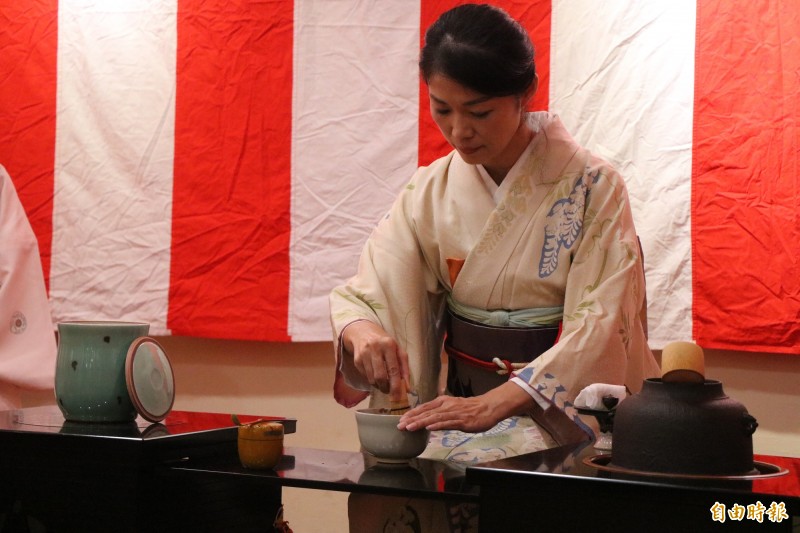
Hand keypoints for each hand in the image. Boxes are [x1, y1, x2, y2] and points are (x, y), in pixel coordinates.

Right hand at [342, 320, 408, 401]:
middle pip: (380, 376)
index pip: (393, 369)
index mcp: (389, 345)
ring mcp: (364, 354)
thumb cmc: (385, 343)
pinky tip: (375, 375)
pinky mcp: (357, 360)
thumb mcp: (398, 350)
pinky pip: (365, 376)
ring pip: (371, 379)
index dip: (396, 385)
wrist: (363, 332)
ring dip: (379, 386)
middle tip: (390, 391)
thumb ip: (404, 368)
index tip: (399, 396)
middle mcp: (375, 348)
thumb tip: (407, 387)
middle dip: (386, 388)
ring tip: (383, 384)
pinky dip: (372, 380)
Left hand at [397, 382, 534, 432]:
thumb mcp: (452, 407)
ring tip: (409, 427)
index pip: (424, 407)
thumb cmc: (470, 408)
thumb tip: (427, 419)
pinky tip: (429, 428)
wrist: (488, 407)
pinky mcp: (462, 421)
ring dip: (421, 423)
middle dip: (412, 419)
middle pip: (426, 412)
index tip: (401, 420)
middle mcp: (446, 405)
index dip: (412, 413)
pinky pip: (448, 423)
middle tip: (400, 425)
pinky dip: (437, 425)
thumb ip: (440, 412)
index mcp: (443, 401)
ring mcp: (454, 413)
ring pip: (434, 418)